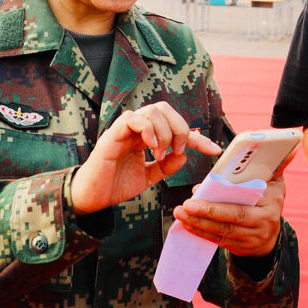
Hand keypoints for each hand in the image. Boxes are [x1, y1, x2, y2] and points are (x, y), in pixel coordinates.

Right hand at [70, 102, 220, 214]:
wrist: (91, 198)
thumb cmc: (115, 185)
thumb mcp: (148, 177)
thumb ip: (167, 166)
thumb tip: (184, 155)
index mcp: (146, 136)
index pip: (176, 128)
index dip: (198, 137)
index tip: (216, 150)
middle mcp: (137, 128)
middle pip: (165, 109)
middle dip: (180, 127)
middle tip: (179, 149)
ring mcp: (125, 129)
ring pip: (153, 111)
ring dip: (166, 132)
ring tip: (162, 154)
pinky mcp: (112, 134)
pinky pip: (133, 119)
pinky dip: (148, 130)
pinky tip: (153, 147)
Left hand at [172, 169, 289, 256]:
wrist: (270, 237)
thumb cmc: (268, 201)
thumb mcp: (275, 183)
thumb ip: (277, 165)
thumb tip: (290, 147)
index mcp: (271, 204)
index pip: (247, 199)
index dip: (225, 196)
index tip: (205, 186)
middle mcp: (262, 224)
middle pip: (233, 217)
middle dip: (208, 211)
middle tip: (187, 204)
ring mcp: (250, 239)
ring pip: (222, 231)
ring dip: (199, 223)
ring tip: (181, 212)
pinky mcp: (238, 249)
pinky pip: (217, 240)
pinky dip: (201, 232)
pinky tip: (187, 224)